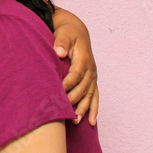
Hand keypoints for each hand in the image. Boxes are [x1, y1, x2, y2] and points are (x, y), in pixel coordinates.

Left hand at [52, 8, 98, 125]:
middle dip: (74, 100)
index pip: (76, 74)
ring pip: (89, 95)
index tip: (58, 93)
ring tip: (76, 122)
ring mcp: (93, 75)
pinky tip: (92, 122)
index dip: (67, 84)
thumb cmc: (68, 33)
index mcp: (83, 58)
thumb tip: (60, 51)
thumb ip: (61, 42)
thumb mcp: (64, 33)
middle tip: (63, 112)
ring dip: (83, 109)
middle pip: (83, 87)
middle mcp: (91, 69)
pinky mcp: (92, 80)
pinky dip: (93, 109)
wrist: (77, 31)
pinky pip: (95, 96)